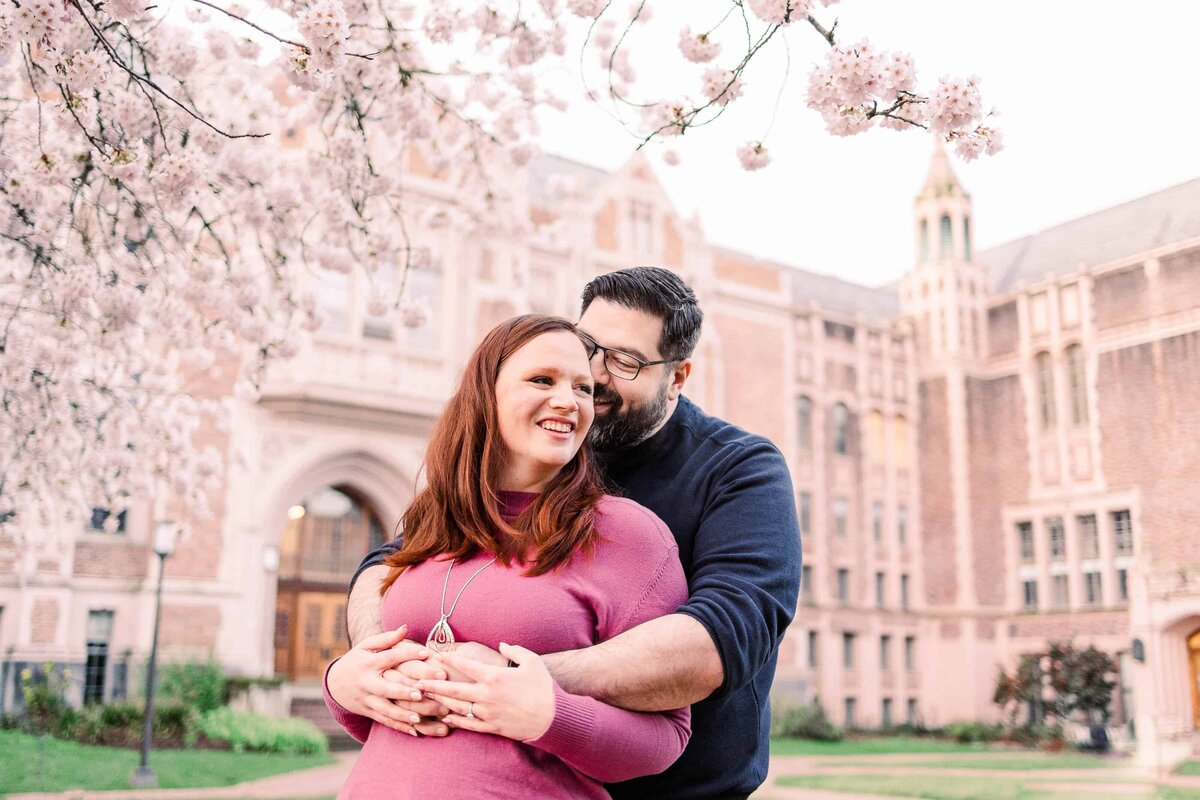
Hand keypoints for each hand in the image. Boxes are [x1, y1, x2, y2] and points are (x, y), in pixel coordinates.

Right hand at [327, 625, 448, 734]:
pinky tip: (415, 731)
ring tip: (419, 718)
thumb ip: (387, 639)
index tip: (427, 653)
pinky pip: (384, 721)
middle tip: (422, 692)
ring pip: (385, 710)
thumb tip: (406, 627)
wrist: (335, 683)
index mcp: (369, 663)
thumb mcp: (367, 646)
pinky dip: (399, 727)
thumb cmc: (358, 660)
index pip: (389, 658)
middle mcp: (367, 683)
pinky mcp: (369, 712)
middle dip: (404, 691)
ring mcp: (367, 700)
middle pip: (386, 688)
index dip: (407, 654)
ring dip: (402, 715)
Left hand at [420, 643, 554, 741]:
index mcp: (494, 677)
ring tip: (426, 699)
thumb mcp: (532, 661)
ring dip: (440, 703)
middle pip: (453, 690)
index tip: (436, 655)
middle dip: (433, 685)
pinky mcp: (491, 727)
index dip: (449, 659)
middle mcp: (486, 695)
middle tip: (416, 682)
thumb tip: (501, 644)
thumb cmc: (543, 687)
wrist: (552, 717)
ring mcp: (487, 713)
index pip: (466, 666)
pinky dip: (455, 721)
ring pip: (457, 708)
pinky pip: (468, 725)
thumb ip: (514, 650)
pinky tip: (444, 717)